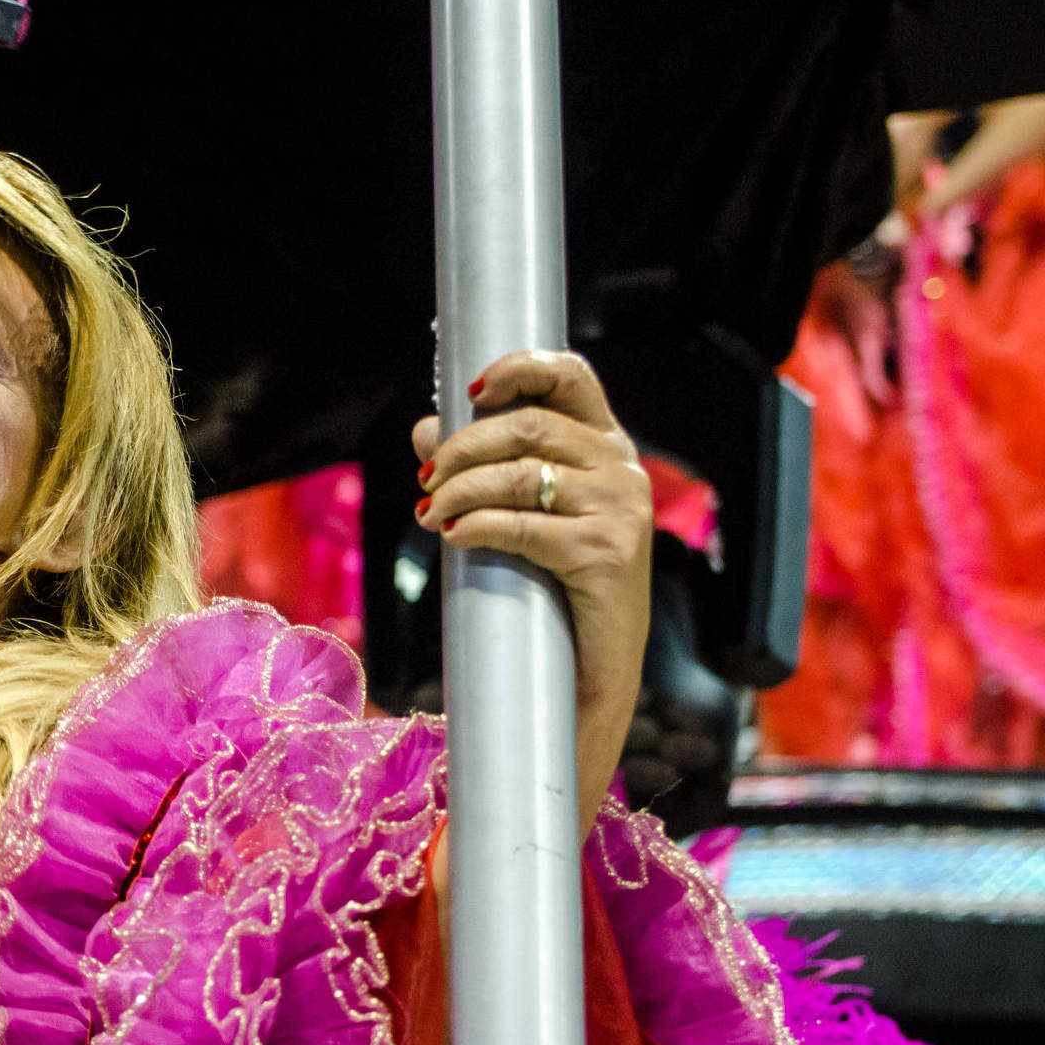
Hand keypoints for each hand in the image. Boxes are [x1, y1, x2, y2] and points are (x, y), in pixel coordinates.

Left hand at [412, 350, 652, 835]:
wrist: (588, 676)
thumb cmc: (550, 589)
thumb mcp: (519, 516)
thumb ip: (480, 467)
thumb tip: (422, 428)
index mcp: (607, 447)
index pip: (572, 376)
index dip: (519, 368)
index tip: (470, 392)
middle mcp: (622, 469)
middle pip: (529, 425)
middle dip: (461, 447)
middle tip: (425, 478)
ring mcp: (619, 511)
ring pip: (518, 473)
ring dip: (458, 489)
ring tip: (429, 513)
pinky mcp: (605, 554)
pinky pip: (523, 525)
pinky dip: (476, 525)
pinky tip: (452, 535)